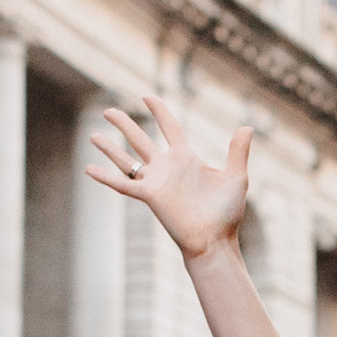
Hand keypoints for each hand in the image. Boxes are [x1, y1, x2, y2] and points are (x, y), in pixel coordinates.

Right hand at [85, 95, 251, 262]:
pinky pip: (123, 184)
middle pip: (140, 139)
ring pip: (127, 159)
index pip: (169, 128)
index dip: (159, 111)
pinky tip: (89, 168)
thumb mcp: (236, 177)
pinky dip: (106, 177)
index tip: (147, 96)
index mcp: (186, 158)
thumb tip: (247, 127)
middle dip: (124, 124)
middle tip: (108, 111)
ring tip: (93, 134)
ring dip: (110, 147)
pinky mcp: (149, 196)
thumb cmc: (226, 213)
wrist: (215, 240)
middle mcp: (167, 167)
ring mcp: (156, 182)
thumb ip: (238, 151)